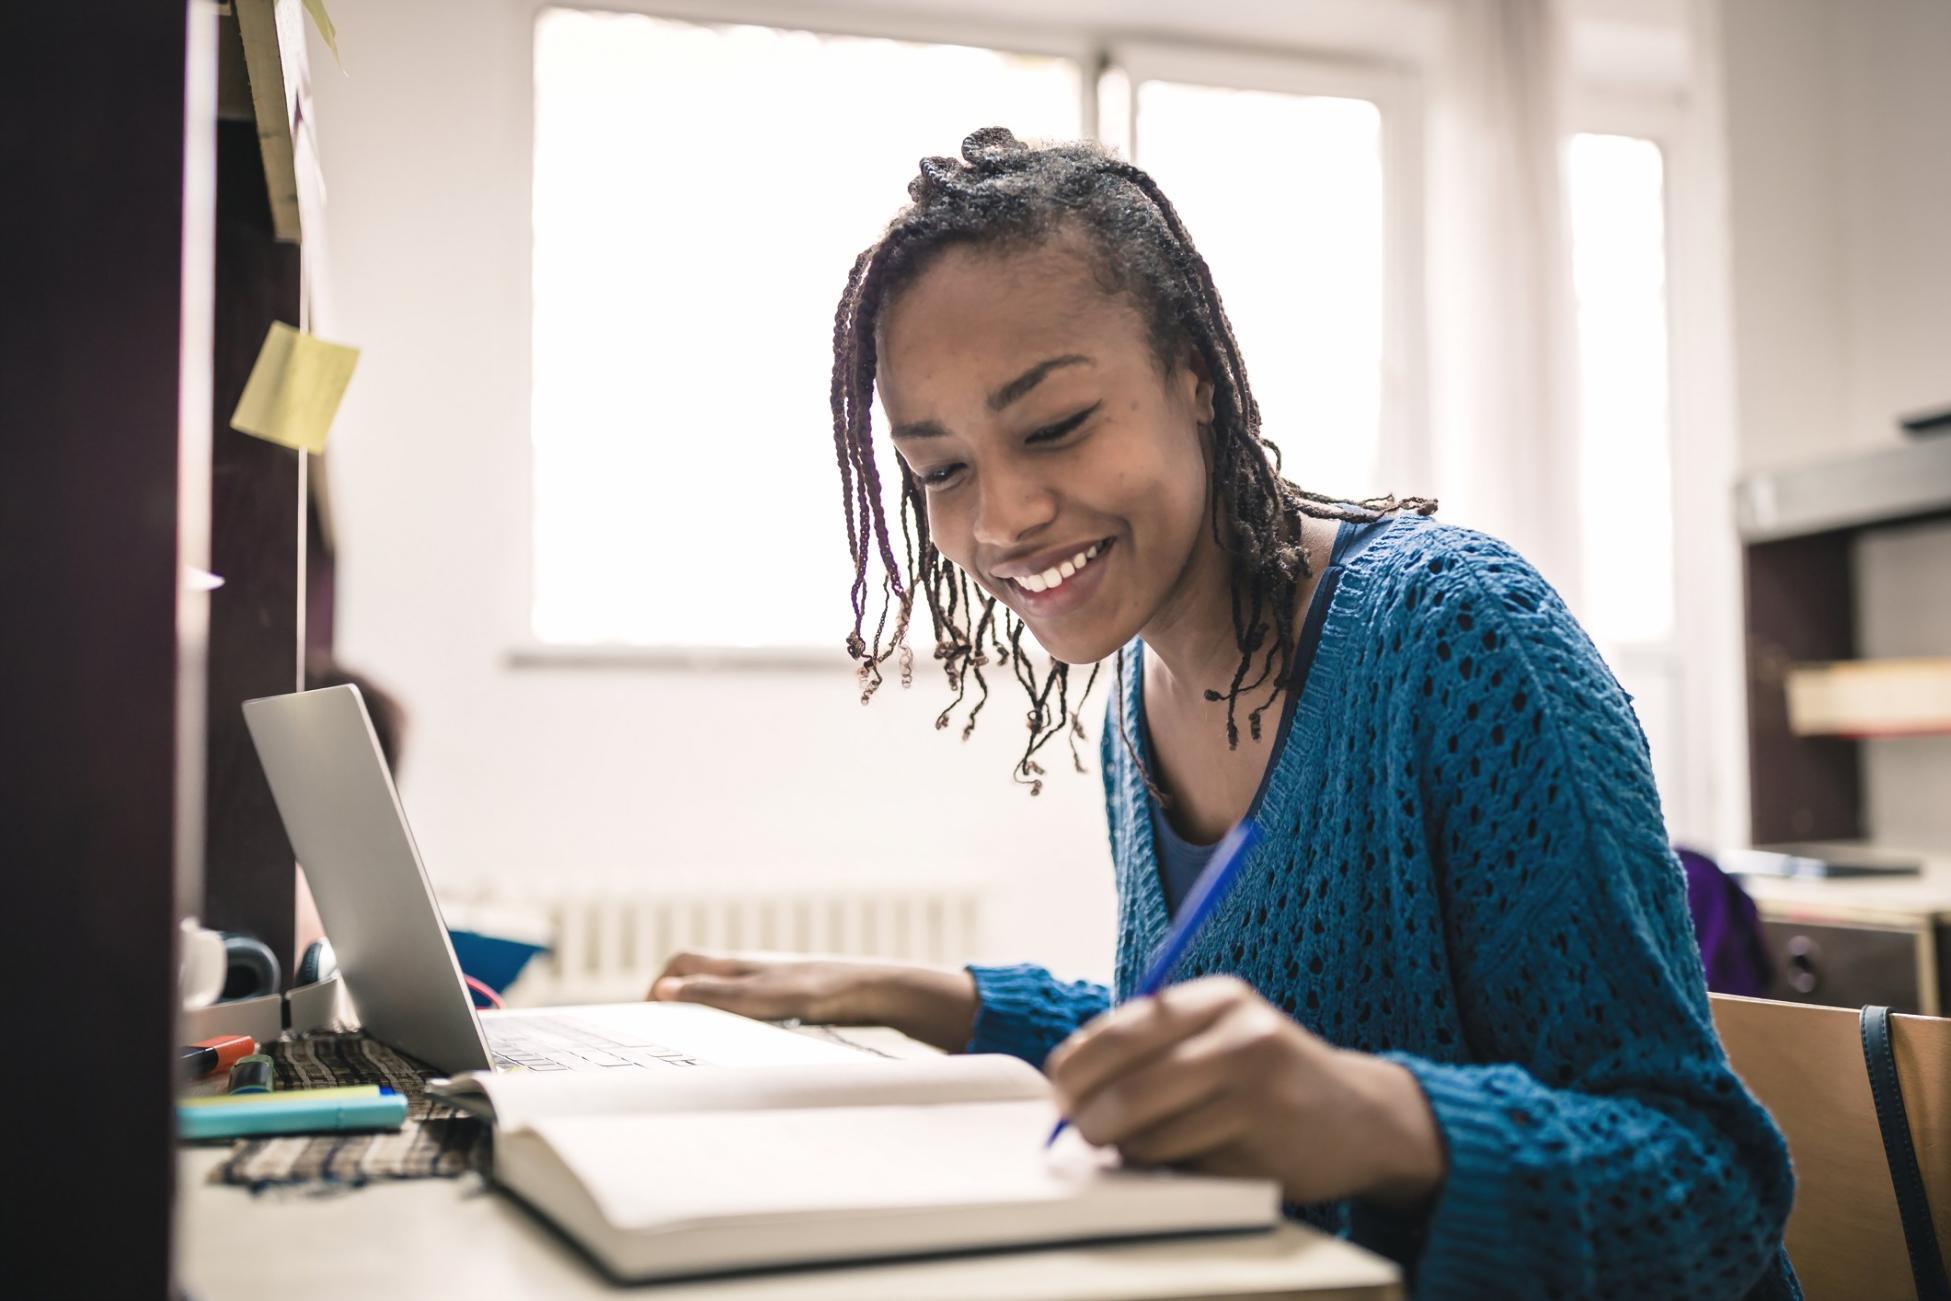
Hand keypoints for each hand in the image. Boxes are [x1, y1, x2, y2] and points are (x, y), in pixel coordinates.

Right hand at [647, 951, 978, 1053]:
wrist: (870, 992)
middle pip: (700, 980)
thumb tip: (660, 992)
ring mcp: (769, 986)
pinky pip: (748, 1012)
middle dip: (678, 1003)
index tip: (647, 1016)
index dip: (659, 985)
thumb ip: (712, 997)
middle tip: (667, 1037)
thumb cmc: (816, 990)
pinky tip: (741, 1050)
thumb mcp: (758, 998)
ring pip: (724, 997)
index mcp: (736, 966)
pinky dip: (733, 1027)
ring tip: (697, 1050)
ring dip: (706, 1017)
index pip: (682, 963)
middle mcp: (749, 971)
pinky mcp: (788, 1003)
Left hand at [1045, 975, 1444, 1208]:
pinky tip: (1192, 1157)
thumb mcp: (1220, 1036)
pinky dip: (1171, 1169)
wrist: (1363, 1118)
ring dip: (1130, 1151)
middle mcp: (1238, 1033)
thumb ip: (1154, 1045)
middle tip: (1083, 1131)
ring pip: (1149, 1134)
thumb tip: (1068, 1083)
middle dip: (1087, 1118)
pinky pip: (1184, 1164)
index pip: (1116, 1032)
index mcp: (1217, 997)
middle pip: (1124, 1086)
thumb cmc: (1271, 1079)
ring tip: (1144, 1145)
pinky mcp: (1264, 1138)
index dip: (1075, 1070)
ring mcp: (1255, 1086)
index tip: (1062, 1093)